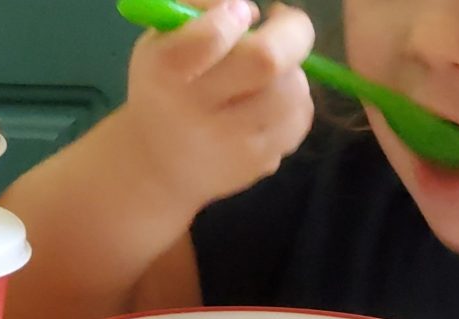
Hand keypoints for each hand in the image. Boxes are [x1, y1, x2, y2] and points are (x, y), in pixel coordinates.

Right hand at [121, 0, 314, 205]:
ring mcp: (230, 142)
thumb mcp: (162, 41)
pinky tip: (275, 100)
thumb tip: (251, 13)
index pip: (210, 37)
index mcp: (167, 71)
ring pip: (293, 91)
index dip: (233, 17)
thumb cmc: (165, 88)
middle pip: (266, 61)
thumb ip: (199, 10)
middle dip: (290, 33)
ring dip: (293, 71)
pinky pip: (298, 120)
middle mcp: (196, 110)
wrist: (159, 164)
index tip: (241, 13)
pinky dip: (296, 102)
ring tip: (272, 72)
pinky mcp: (257, 163)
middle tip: (285, 22)